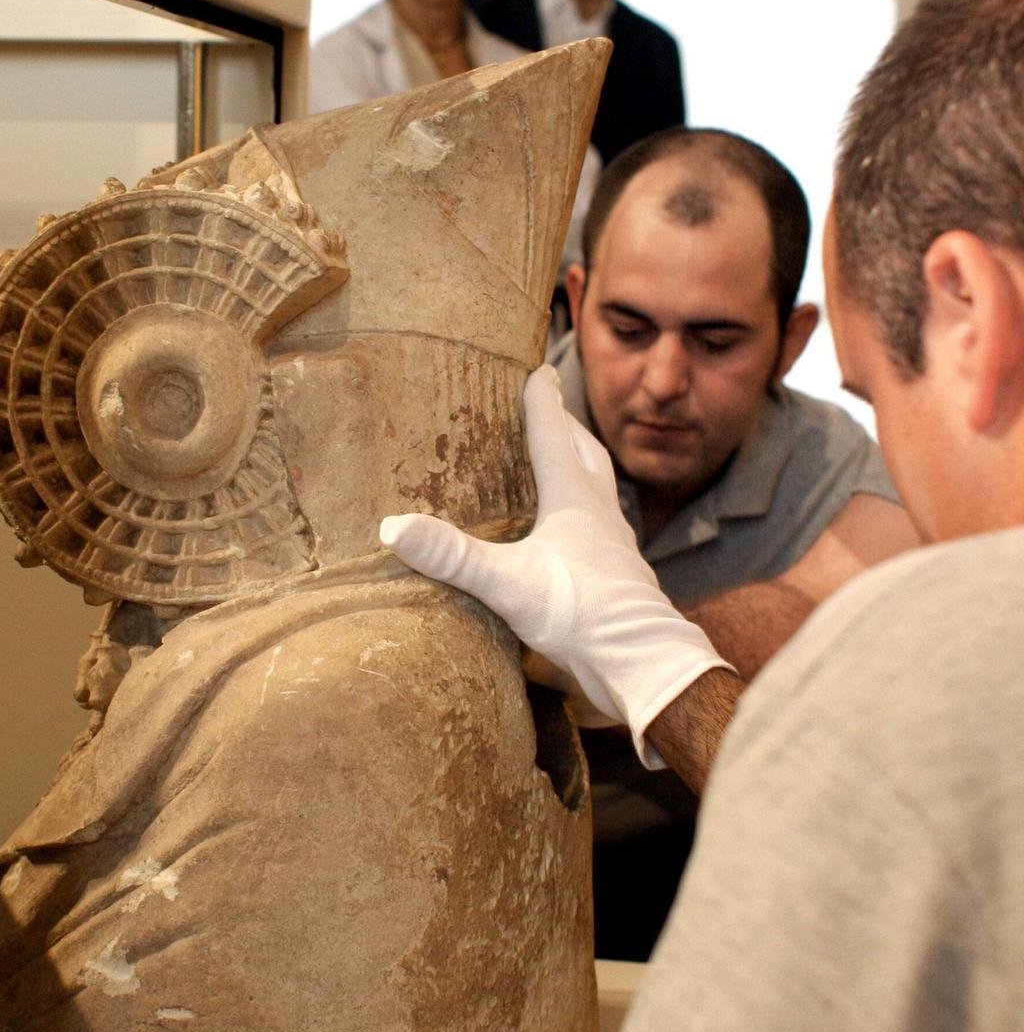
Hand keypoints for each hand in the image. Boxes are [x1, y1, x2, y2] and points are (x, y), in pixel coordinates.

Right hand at [380, 366, 730, 763]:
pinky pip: (600, 524)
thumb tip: (393, 527)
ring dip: (580, 464)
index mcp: (573, 497)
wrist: (638, 661)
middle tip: (548, 406)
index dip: (541, 401)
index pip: (553, 434)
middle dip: (564, 425)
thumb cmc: (580, 613)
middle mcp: (598, 510)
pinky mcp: (618, 573)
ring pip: (598, 486)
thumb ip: (453, 556)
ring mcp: (613, 542)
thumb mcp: (507, 582)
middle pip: (584, 451)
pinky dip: (584, 510)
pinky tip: (571, 533)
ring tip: (562, 460)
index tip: (537, 370)